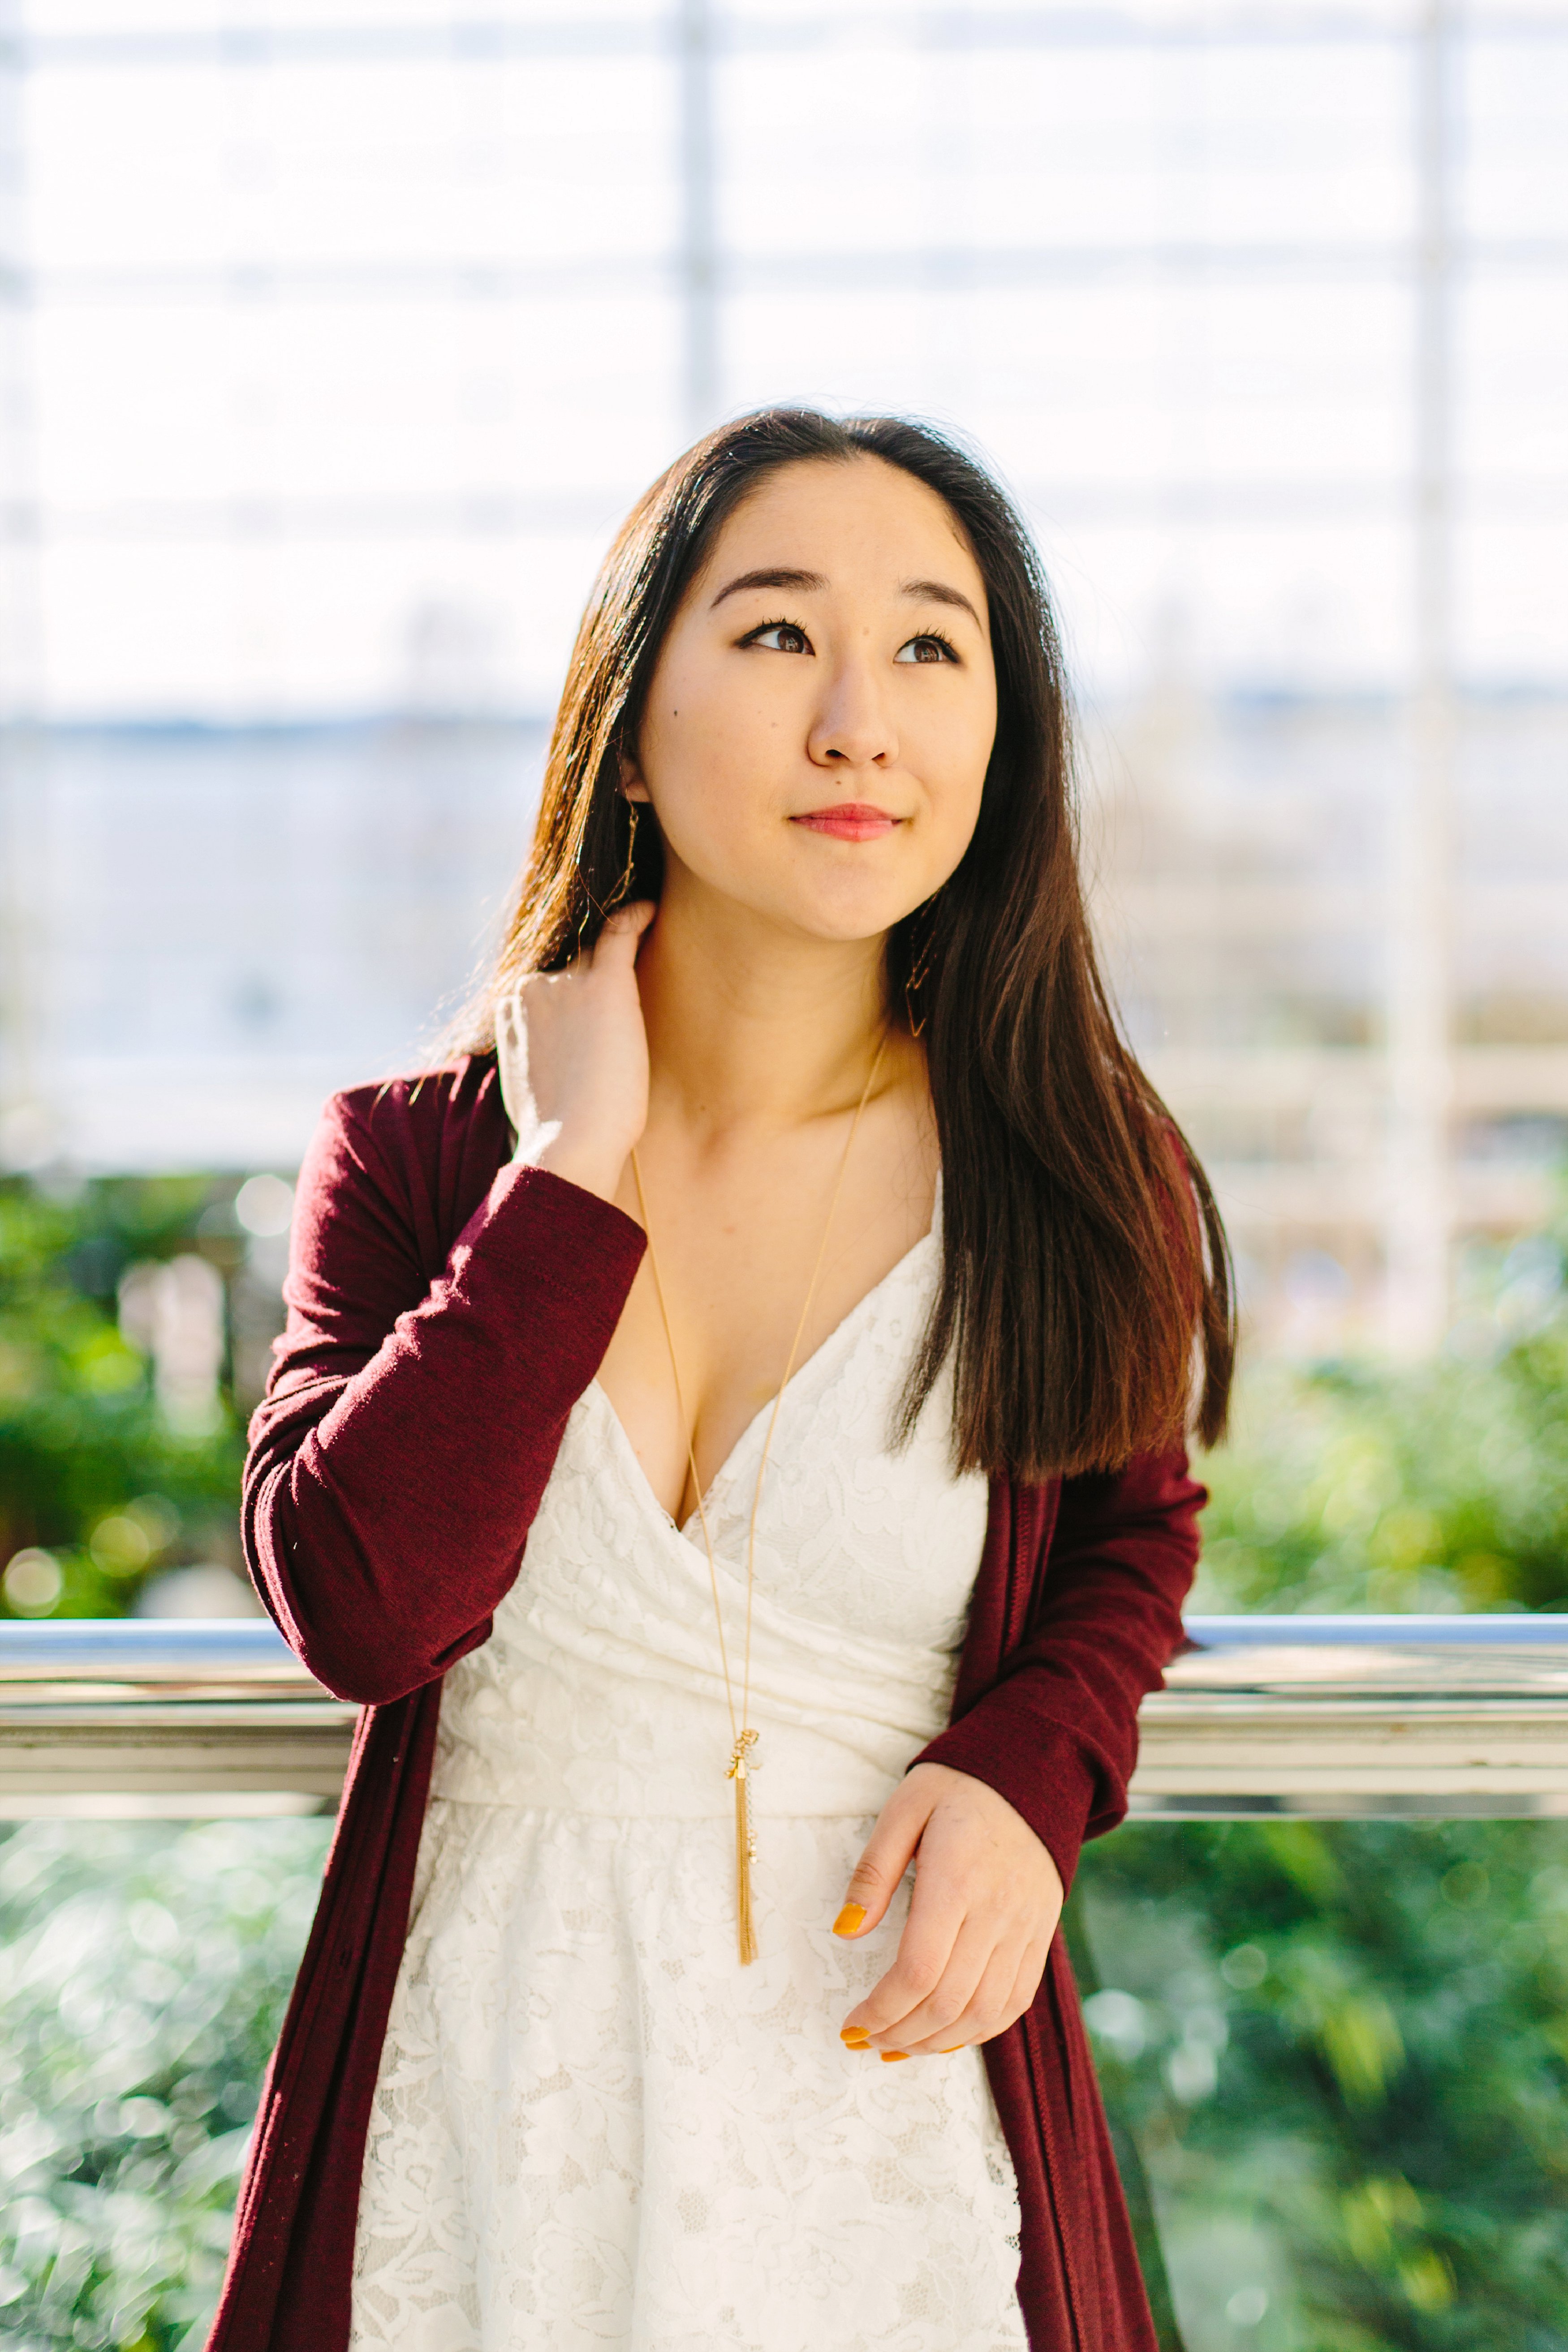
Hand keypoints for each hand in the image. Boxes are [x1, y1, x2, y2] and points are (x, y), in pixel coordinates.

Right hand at [494, 900, 655, 1202]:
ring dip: (615, 969)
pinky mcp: (603, 986)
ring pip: (596, 957)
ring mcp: (565, 983)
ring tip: (639, 974)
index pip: (547, 985)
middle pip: (572, 967)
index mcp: (509, 1010)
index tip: (588, 1006)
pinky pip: (619, 934)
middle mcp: (531, 988)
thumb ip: (534, 1052)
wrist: (570, 1145)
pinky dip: (635, 917)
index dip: (571, 993)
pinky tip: (650, 908)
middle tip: (615, 1011)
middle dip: (591, 984)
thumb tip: (551, 1058)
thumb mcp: (528, 1083)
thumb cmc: (556, 1131)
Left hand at [835, 1763, 1063, 2058]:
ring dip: (936, 2043)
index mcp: (956, 1880)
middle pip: (949, 2002)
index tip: (851, 2024)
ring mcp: (1024, 1929)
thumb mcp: (905, 1808)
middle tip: (864, 2040)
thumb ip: (874, 1871)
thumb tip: (846, 1931)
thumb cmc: (958, 1788)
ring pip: (984, 2013)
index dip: (881, 2009)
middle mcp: (996, 1912)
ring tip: (898, 2046)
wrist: (1033, 1774)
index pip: (919, 1970)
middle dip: (900, 2034)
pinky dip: (979, 2031)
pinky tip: (944, 2036)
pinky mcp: (1039, 1937)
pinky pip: (1015, 2002)